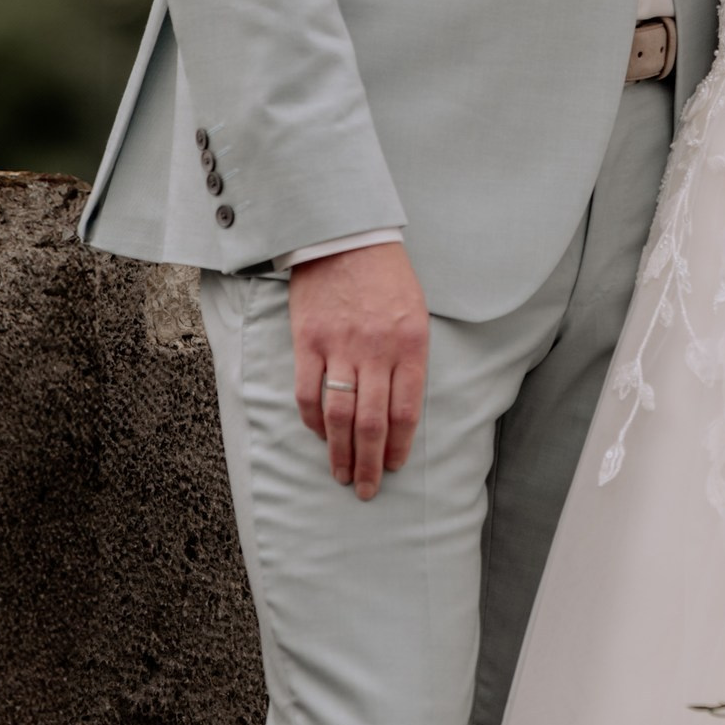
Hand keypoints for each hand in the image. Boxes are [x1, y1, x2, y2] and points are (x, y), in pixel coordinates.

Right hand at [289, 244, 428, 500]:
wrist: (346, 235)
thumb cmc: (386, 275)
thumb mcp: (415, 311)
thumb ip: (410, 357)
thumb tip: (401, 406)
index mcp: (410, 344)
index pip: (406, 411)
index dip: (398, 447)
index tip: (393, 467)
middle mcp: (377, 350)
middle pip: (373, 423)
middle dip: (370, 464)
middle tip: (366, 489)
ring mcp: (340, 347)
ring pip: (340, 415)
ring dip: (341, 452)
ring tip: (342, 474)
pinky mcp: (308, 341)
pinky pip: (308, 393)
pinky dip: (312, 422)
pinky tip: (318, 435)